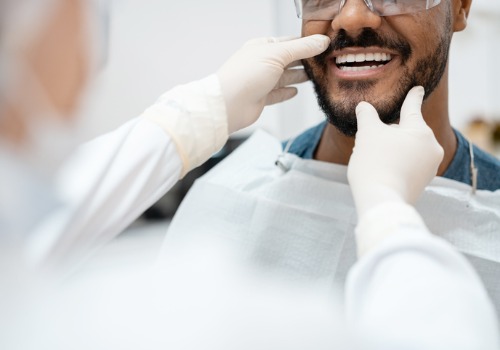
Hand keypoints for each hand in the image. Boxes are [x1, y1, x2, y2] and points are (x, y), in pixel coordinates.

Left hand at [217, 35, 329, 133]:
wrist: (229, 104)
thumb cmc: (246, 75)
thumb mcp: (278, 54)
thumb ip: (302, 48)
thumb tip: (321, 42)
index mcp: (262, 47)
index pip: (288, 42)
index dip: (305, 43)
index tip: (322, 46)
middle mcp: (261, 63)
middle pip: (288, 60)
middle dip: (304, 61)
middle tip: (322, 61)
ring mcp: (261, 81)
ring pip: (284, 77)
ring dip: (298, 76)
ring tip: (314, 75)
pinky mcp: (261, 98)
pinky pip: (277, 94)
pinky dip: (287, 92)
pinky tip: (295, 91)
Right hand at [347, 86, 443, 218]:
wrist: (381, 200)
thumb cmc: (375, 162)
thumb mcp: (367, 133)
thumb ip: (366, 115)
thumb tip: (363, 106)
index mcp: (420, 130)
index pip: (413, 107)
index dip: (412, 96)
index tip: (419, 88)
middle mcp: (431, 147)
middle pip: (407, 131)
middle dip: (390, 133)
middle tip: (371, 142)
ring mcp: (429, 167)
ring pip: (407, 149)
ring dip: (392, 149)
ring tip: (374, 159)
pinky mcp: (422, 183)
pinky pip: (408, 165)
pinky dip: (396, 164)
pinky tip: (382, 171)